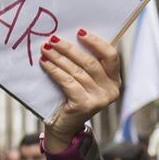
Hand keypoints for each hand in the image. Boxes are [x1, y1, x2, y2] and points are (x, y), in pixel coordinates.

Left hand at [41, 28, 121, 143]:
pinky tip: (45, 63)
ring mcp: (99, 99)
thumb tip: (68, 37)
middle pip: (90, 62)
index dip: (95, 42)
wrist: (64, 127)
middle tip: (53, 39)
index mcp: (114, 80)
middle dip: (69, 49)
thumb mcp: (83, 80)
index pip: (110, 55)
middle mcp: (111, 90)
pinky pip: (68, 82)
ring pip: (77, 71)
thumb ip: (84, 63)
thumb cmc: (72, 98)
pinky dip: (55, 71)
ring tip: (45, 49)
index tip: (79, 31)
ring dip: (58, 58)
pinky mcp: (85, 106)